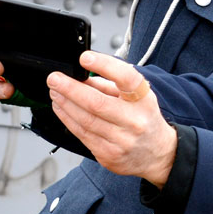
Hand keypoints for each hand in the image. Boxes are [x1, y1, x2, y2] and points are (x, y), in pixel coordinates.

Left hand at [47, 50, 177, 187]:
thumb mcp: (136, 96)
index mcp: (143, 100)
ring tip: (55, 91)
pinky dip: (67, 118)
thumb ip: (110, 85)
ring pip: (85, 120)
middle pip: (97, 103)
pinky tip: (61, 108)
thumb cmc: (144, 119)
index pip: (126, 78)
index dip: (105, 65)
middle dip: (70, 89)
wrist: (158, 154)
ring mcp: (121, 141)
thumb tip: (81, 76)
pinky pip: (82, 135)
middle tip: (55, 78)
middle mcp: (134, 121)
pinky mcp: (108, 155)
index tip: (85, 58)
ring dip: (65, 103)